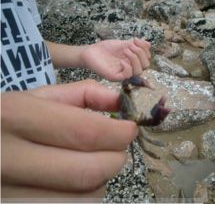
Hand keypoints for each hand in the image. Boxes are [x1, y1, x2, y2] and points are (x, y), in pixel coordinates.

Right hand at [1, 80, 137, 198]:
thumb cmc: (10, 118)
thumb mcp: (41, 96)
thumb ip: (85, 93)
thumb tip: (121, 102)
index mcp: (15, 117)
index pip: (84, 132)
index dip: (118, 134)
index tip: (131, 129)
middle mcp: (9, 160)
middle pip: (87, 171)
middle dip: (115, 159)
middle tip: (118, 147)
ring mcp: (10, 193)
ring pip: (82, 197)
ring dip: (101, 180)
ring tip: (94, 162)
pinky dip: (86, 194)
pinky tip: (78, 180)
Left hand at [80, 38, 150, 80]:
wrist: (91, 52)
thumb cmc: (106, 49)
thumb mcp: (123, 44)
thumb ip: (135, 45)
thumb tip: (148, 44)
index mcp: (133, 61)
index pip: (147, 59)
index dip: (145, 49)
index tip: (136, 40)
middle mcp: (130, 68)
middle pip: (145, 66)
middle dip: (141, 53)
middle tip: (130, 46)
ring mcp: (123, 74)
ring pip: (138, 72)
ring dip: (135, 58)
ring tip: (126, 50)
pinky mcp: (115, 77)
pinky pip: (126, 76)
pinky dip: (127, 67)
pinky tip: (121, 60)